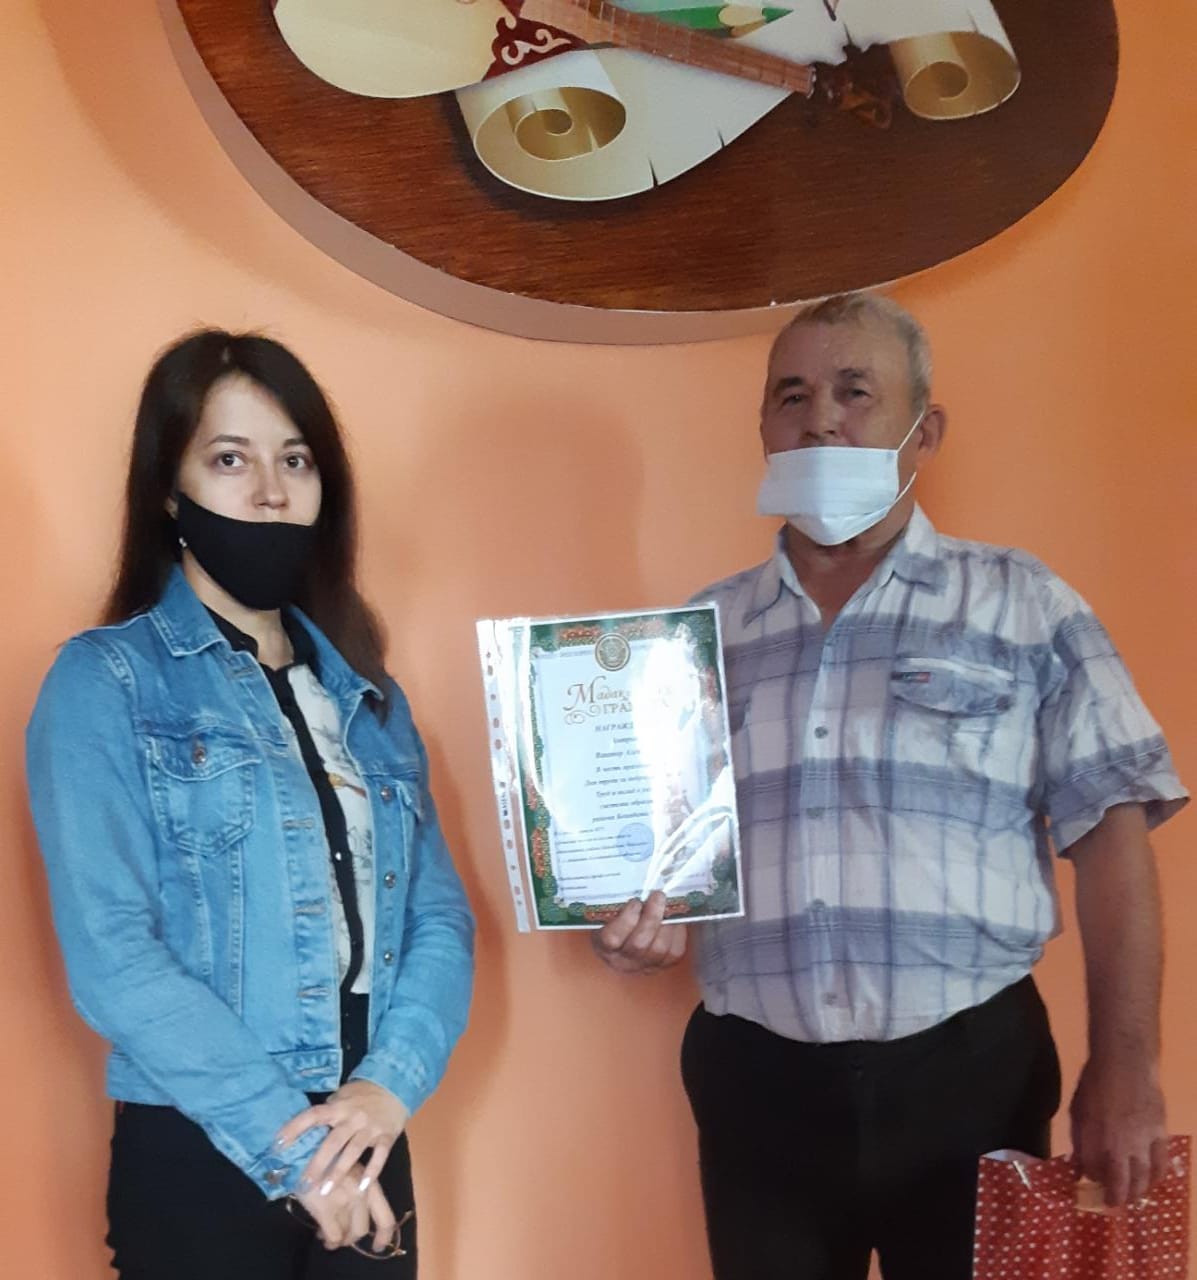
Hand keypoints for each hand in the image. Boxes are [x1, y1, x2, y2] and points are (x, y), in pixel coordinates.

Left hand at [277, 1080, 408, 1203]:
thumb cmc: (361, 1095)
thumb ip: (327, 1113)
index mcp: (339, 1107)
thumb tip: (302, 1130)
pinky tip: (362, 1188)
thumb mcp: (342, 1097)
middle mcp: (353, 1117)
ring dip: (339, 1171)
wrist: (394, 1086)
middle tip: (303, 1183)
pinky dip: (371, 1171)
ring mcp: (370, 1127)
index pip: (313, 1116)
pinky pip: (379, 1156)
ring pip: (353, 1150)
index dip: (295, 1128)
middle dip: (318, 1162)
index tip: (277, 1144)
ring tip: (325, 1191)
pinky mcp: (387, 1135)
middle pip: (333, 1141)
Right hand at [295, 1162, 398, 1252]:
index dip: (384, 1237)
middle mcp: (361, 1193)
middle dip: (351, 1237)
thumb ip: (361, 1193)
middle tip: (342, 1235)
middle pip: (362, 1230)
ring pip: (347, 1235)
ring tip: (329, 1234)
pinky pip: (333, 1235)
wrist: (304, 1152)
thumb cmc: (330, 1162)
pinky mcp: (325, 1208)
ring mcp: (344, 1201)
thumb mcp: (354, 1173)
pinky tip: (322, 1233)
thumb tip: (360, 1220)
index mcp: (371, 1184)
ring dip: (339, 1239)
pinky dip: (329, 1239)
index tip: (377, 1246)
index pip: (386, 1219)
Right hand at [592, 891, 686, 974]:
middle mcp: (622, 960)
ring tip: (667, 904)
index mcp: (604, 945)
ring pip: (659, 949)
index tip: (635, 902)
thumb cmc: (614, 919)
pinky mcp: (663, 965)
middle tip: (657, 895)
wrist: (625, 941)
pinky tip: (675, 918)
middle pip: (639, 944)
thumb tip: (635, 881)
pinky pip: (674, 952)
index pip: (612, 938)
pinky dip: (677, 933)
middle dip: (651, 917)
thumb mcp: (608, 912)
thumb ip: (616, 902)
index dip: (626, 920)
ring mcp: (643, 966)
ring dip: (666, 924)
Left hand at [1070, 1056, 1168, 1205]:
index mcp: (1095, 1136)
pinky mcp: (1160, 1135)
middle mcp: (1119, 1144)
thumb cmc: (1095, 1083)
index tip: (1090, 1181)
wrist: (1125, 1063)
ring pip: (1144, 1178)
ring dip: (1138, 1192)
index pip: (1093, 1170)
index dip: (1091, 1178)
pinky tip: (1153, 1182)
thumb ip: (1079, 1139)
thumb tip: (1079, 1162)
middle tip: (1113, 1203)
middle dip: (1117, 1197)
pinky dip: (1157, 1177)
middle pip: (1121, 1182)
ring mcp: (1142, 1141)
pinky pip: (1161, 1163)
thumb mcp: (1078, 1110)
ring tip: (1133, 1199)